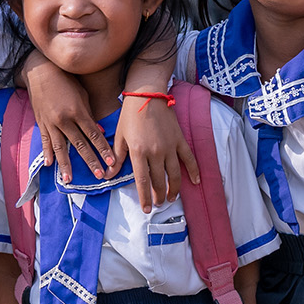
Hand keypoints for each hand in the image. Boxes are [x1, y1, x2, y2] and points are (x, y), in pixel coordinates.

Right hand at [23, 53, 112, 181]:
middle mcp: (64, 120)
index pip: (93, 135)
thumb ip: (90, 115)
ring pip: (60, 148)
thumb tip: (100, 132)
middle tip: (99, 175)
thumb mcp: (82, 95)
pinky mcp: (41, 123)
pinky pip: (45, 141)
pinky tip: (49, 164)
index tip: (111, 161)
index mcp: (77, 112)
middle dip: (91, 161)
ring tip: (69, 179)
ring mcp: (51, 123)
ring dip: (66, 164)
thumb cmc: (66, 80)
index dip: (103, 149)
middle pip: (80, 144)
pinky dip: (47, 153)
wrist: (41, 71)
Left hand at [116, 92, 197, 211]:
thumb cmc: (130, 114)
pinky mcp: (179, 140)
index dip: (145, 197)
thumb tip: (108, 174)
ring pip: (175, 174)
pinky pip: (188, 159)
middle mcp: (155, 152)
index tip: (146, 209)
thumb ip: (117, 157)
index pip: (143, 181)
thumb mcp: (120, 136)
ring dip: (174, 189)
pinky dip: (194, 171)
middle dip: (158, 196)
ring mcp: (169, 147)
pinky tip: (195, 182)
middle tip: (157, 204)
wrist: (147, 94)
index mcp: (138, 152)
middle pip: (159, 181)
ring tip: (171, 198)